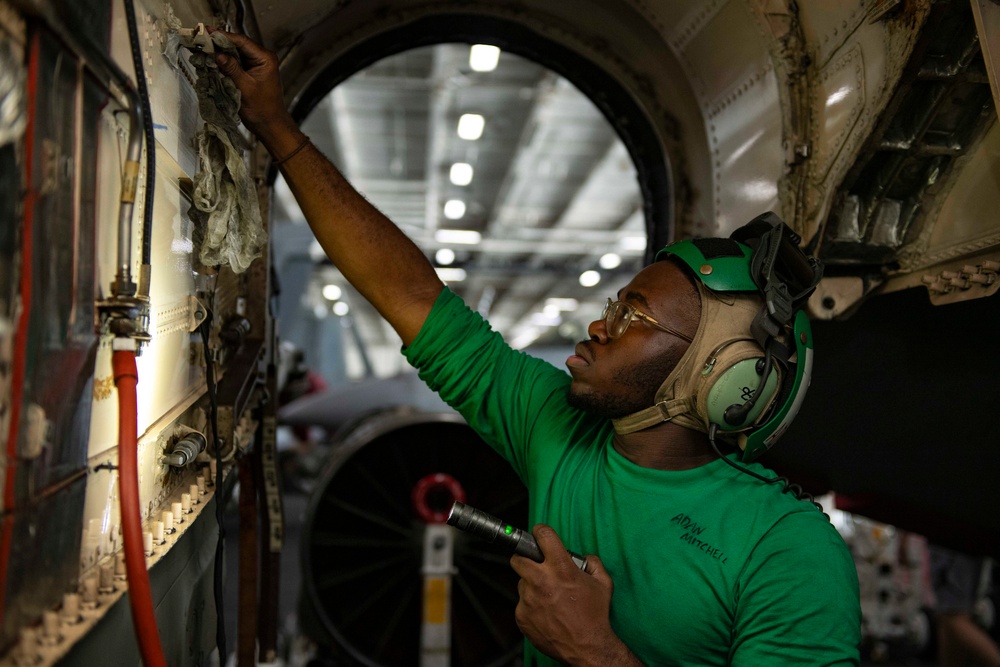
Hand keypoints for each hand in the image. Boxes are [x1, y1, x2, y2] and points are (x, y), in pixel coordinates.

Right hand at [209, 29, 297, 146]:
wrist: (269, 124)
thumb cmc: (262, 109)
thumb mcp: (245, 88)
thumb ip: (231, 69)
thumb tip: (217, 54)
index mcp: (265, 58)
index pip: (242, 41)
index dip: (224, 36)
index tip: (207, 32)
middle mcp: (261, 58)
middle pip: (237, 44)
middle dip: (219, 43)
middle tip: (201, 38)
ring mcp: (255, 65)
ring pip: (234, 53)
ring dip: (219, 52)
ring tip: (203, 47)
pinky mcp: (249, 72)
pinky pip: (234, 63)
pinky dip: (223, 62)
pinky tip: (210, 60)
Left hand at [510, 525, 638, 665]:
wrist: (587, 647)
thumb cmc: (595, 616)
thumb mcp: (603, 583)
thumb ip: (593, 563)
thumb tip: (582, 558)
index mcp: (562, 569)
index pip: (543, 536)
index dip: (540, 532)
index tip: (539, 533)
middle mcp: (542, 581)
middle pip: (518, 558)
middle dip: (525, 558)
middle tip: (535, 565)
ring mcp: (529, 599)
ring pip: (521, 582)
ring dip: (531, 585)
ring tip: (547, 596)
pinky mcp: (522, 616)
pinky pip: (521, 603)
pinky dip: (531, 605)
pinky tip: (545, 612)